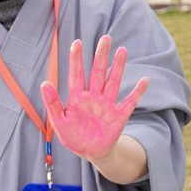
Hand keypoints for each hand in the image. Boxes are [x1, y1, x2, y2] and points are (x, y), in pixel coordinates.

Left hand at [41, 36, 148, 160]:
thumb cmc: (72, 135)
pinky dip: (138, 92)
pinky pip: (130, 102)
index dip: (76, 59)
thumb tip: (44, 84)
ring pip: (113, 82)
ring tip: (122, 50)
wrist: (90, 152)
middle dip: (100, 56)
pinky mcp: (119, 116)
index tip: (76, 42)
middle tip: (105, 38)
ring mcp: (107, 105)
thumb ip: (53, 103)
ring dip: (118, 67)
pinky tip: (145, 79)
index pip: (76, 74)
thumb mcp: (59, 121)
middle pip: (97, 72)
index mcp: (76, 97)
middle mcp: (92, 97)